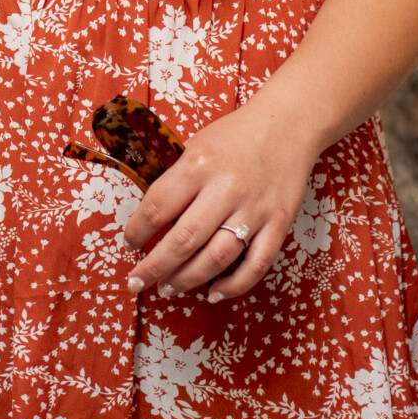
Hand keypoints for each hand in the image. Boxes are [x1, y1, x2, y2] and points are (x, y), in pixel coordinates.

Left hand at [120, 99, 322, 302]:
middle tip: (138, 281)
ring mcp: (254, 210)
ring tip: (169, 288)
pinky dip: (233, 286)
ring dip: (187, 280)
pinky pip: (255, 266)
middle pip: (183, 241)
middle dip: (154, 268)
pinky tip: (214, 293)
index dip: (137, 232)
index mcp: (198, 165)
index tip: (129, 244)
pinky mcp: (278, 224)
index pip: (157, 208)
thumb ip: (177, 180)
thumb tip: (152, 218)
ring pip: (216, 259)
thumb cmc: (236, 135)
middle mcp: (225, 189)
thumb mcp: (196, 145)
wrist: (287, 125)